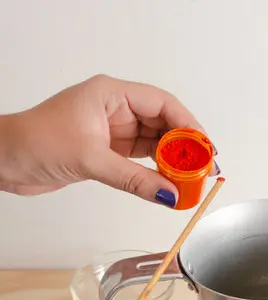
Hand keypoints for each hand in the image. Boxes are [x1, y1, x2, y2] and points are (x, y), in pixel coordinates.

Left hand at [0, 74, 219, 207]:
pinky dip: (157, 171)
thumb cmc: (33, 142)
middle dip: (185, 145)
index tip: (204, 146)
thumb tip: (169, 194)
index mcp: (111, 94)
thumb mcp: (90, 159)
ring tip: (192, 177)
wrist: (3, 160)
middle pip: (164, 123)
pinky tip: (170, 182)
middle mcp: (116, 109)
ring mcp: (114, 130)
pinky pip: (142, 159)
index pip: (162, 103)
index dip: (187, 124)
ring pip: (155, 142)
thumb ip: (134, 179)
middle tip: (204, 167)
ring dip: (173, 160)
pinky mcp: (110, 150)